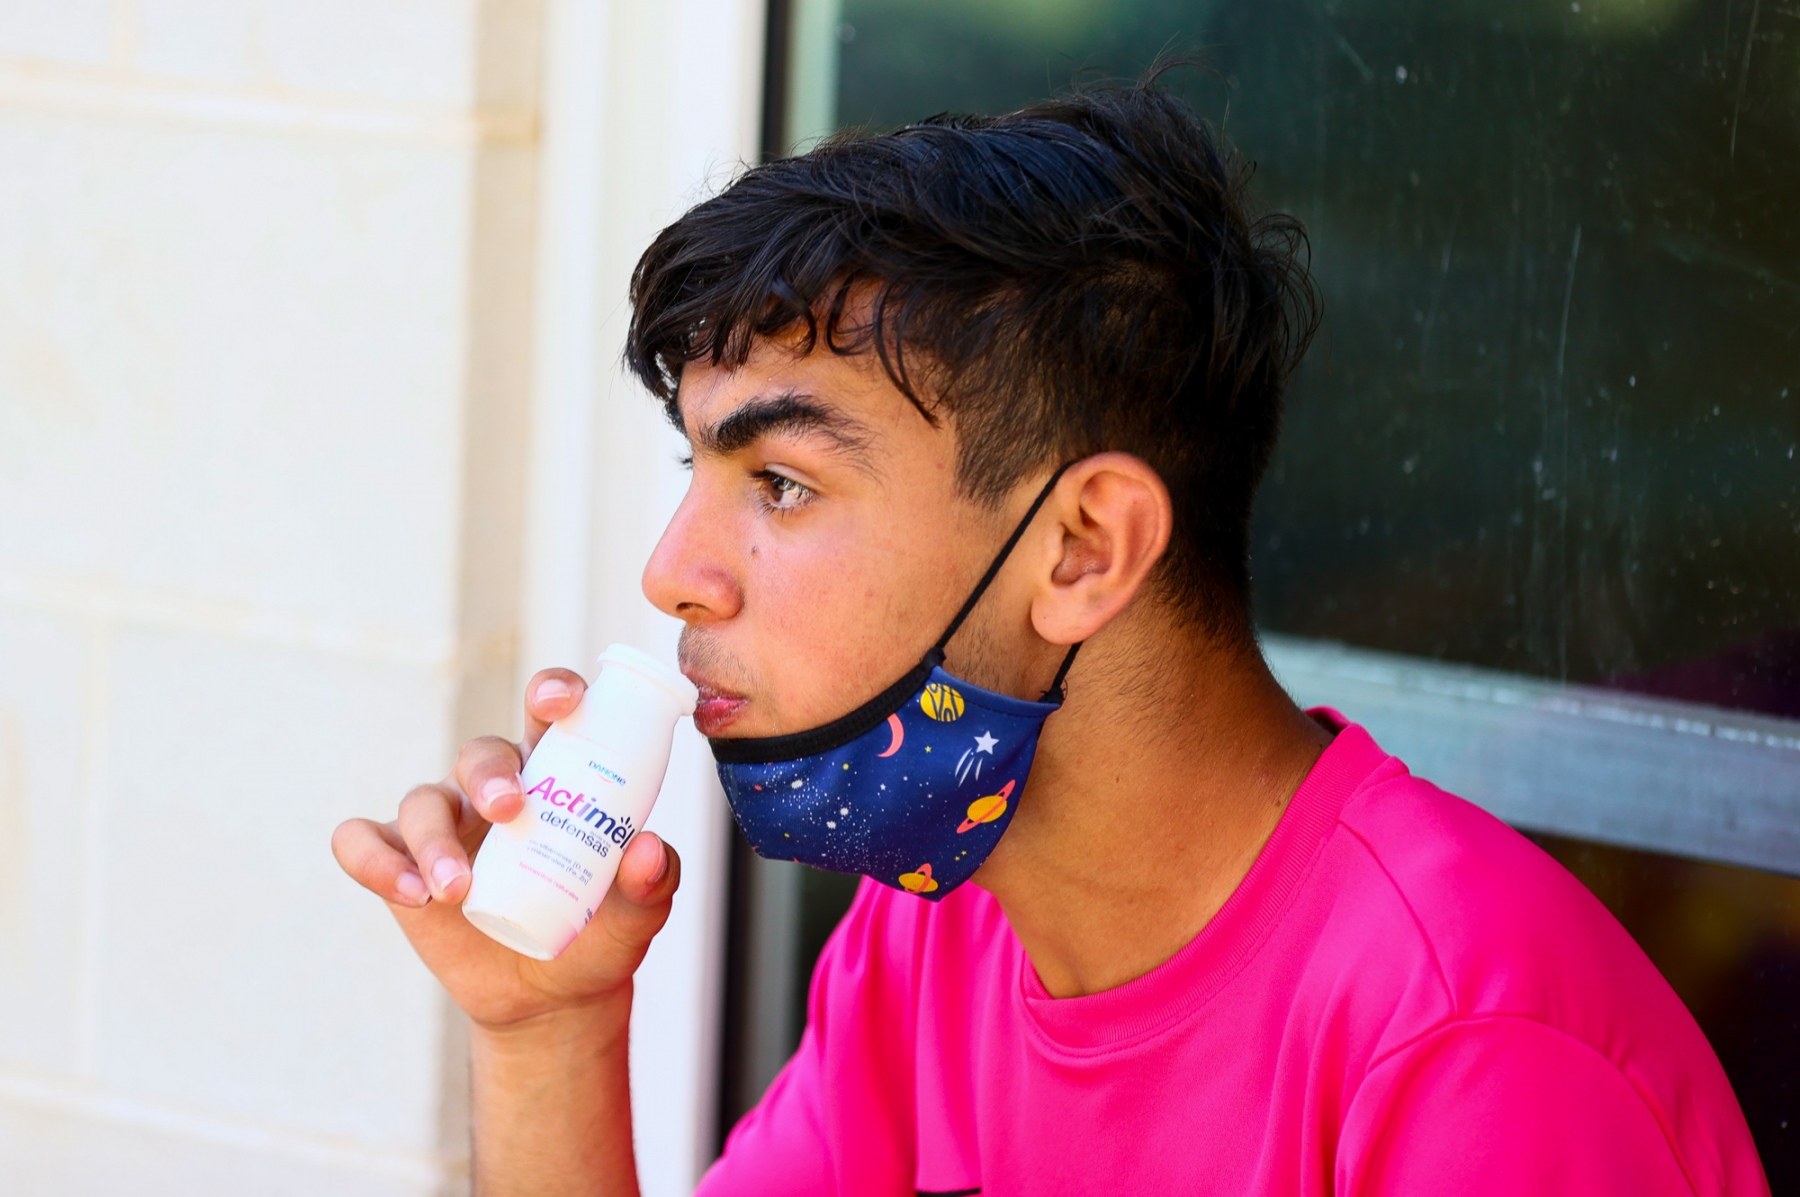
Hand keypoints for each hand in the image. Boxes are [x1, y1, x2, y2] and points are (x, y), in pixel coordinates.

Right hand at [331, 669, 680, 1029]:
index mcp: (555, 775)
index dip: (551, 691)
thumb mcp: (636, 915)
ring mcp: (443, 823)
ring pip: (421, 801)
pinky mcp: (399, 862)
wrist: (551, 998)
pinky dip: (375, 861)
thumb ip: (650, 883)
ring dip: (434, 841)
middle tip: (509, 811)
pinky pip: (362, 843)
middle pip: (480, 753)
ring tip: (456, 892)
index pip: (548, 714)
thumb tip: (649, 849)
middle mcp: (493, 788)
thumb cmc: (598, 935)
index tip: (561, 703)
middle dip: (489, 775)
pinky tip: (410, 893)